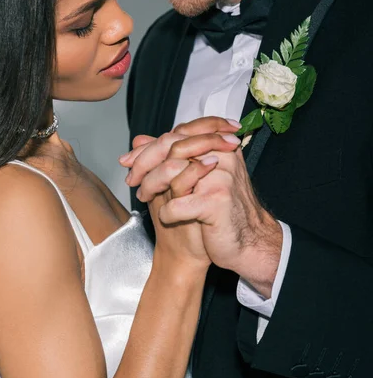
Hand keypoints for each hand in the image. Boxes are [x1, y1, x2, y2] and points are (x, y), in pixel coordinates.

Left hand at [122, 118, 281, 297]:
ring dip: (150, 187)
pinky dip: (166, 213)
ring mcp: (220, 177)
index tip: (129, 161)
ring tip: (144, 197)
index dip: (149, 147)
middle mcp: (221, 156)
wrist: (248, 242)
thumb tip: (138, 139)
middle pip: (171, 148)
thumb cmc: (220, 210)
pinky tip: (166, 217)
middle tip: (132, 180)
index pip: (177, 134)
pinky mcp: (216, 201)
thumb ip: (169, 156)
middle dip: (144, 163)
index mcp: (218, 146)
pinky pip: (177, 204)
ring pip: (170, 172)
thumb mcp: (196, 179)